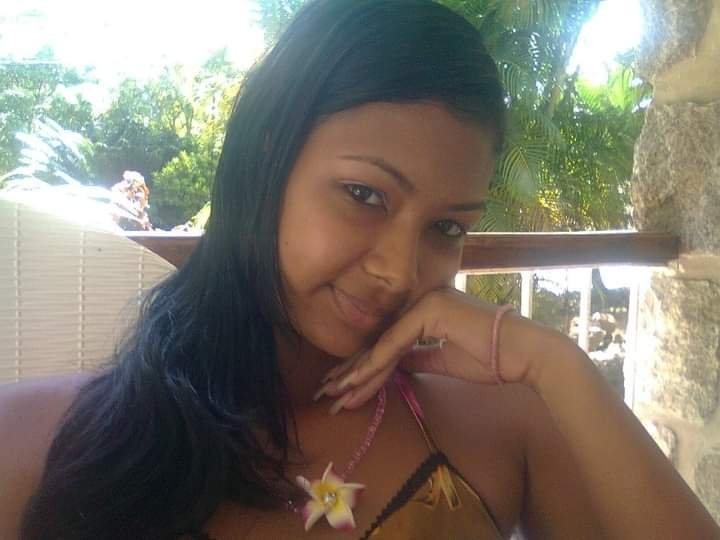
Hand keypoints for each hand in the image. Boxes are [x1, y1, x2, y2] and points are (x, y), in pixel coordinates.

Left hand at [316, 287, 560, 412]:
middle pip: (378, 341)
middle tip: (326, 392)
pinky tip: (354, 385)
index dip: (364, 366)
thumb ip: (417, 358)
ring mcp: (423, 303)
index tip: (344, 386)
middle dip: (351, 371)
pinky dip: (374, 367)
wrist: (525, 355)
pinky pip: (393, 345)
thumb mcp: (444, 360)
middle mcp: (420, 301)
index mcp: (426, 309)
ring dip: (356, 374)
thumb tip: (395, 366)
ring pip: (381, 345)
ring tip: (334, 396)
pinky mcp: (427, 312)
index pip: (388, 340)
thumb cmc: (492, 358)